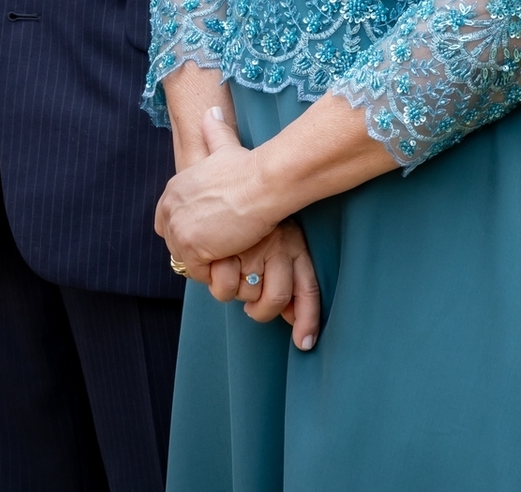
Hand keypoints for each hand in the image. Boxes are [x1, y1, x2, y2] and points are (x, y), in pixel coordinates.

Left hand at [155, 107, 320, 349]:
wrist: (262, 183)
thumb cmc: (249, 167)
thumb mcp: (225, 147)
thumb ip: (214, 133)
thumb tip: (211, 111)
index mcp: (173, 188)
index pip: (167, 221)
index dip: (188, 228)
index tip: (211, 230)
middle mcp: (169, 208)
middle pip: (176, 243)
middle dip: (197, 248)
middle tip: (224, 244)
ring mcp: (178, 229)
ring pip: (187, 260)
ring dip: (208, 261)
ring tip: (232, 251)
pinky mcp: (191, 248)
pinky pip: (200, 272)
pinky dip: (216, 271)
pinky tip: (233, 257)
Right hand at [207, 221, 319, 349]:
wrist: (225, 178)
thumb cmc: (246, 212)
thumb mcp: (278, 238)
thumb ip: (285, 279)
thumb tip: (296, 327)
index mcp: (294, 242)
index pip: (307, 287)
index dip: (307, 318)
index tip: (304, 343)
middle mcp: (279, 244)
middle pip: (275, 300)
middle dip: (258, 305)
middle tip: (249, 287)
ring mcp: (252, 247)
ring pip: (245, 295)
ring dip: (234, 287)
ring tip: (229, 262)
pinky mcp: (224, 249)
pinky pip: (222, 288)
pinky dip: (214, 279)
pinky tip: (213, 258)